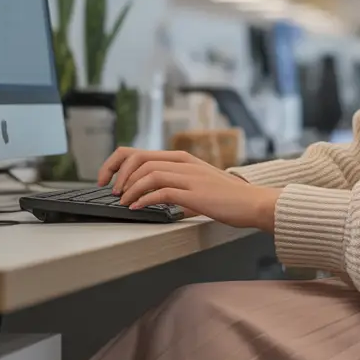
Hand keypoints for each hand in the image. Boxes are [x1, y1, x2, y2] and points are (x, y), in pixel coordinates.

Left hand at [97, 148, 279, 232]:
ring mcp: (189, 176)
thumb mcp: (199, 184)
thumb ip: (178, 185)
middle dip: (117, 173)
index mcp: (182, 158)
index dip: (117, 163)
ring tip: (123, 201)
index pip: (139, 152)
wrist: (254, 203)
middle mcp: (183, 163)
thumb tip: (153, 197)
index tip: (106, 178)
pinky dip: (144, 199)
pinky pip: (161, 192)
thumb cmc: (228, 197)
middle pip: (139, 158)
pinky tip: (137, 207)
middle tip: (110, 190)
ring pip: (148, 174)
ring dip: (129, 189)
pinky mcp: (194, 193)